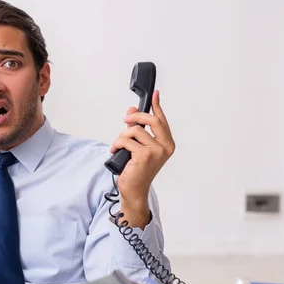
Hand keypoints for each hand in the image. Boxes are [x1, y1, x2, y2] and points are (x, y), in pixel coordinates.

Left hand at [109, 90, 174, 226]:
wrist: (134, 190)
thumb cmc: (137, 170)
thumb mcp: (137, 146)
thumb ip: (137, 129)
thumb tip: (131, 111)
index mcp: (167, 144)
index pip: (161, 120)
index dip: (156, 105)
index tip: (154, 94)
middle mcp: (165, 147)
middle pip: (151, 120)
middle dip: (136, 117)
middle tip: (125, 120)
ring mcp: (156, 151)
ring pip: (134, 131)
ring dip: (121, 137)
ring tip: (118, 146)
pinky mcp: (144, 156)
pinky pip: (126, 140)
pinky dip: (117, 144)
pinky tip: (116, 152)